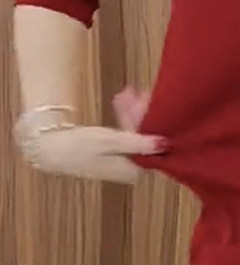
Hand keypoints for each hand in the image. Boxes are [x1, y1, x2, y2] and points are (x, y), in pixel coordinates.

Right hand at [18, 87, 161, 183]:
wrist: (49, 147)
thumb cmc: (79, 146)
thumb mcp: (112, 142)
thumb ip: (139, 143)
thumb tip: (165, 143)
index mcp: (135, 171)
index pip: (155, 146)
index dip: (154, 124)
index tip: (150, 103)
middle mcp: (131, 169)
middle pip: (145, 139)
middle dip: (141, 115)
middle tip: (136, 93)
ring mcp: (122, 161)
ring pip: (135, 134)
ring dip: (132, 114)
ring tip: (126, 93)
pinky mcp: (112, 154)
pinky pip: (125, 134)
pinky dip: (124, 119)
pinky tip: (120, 101)